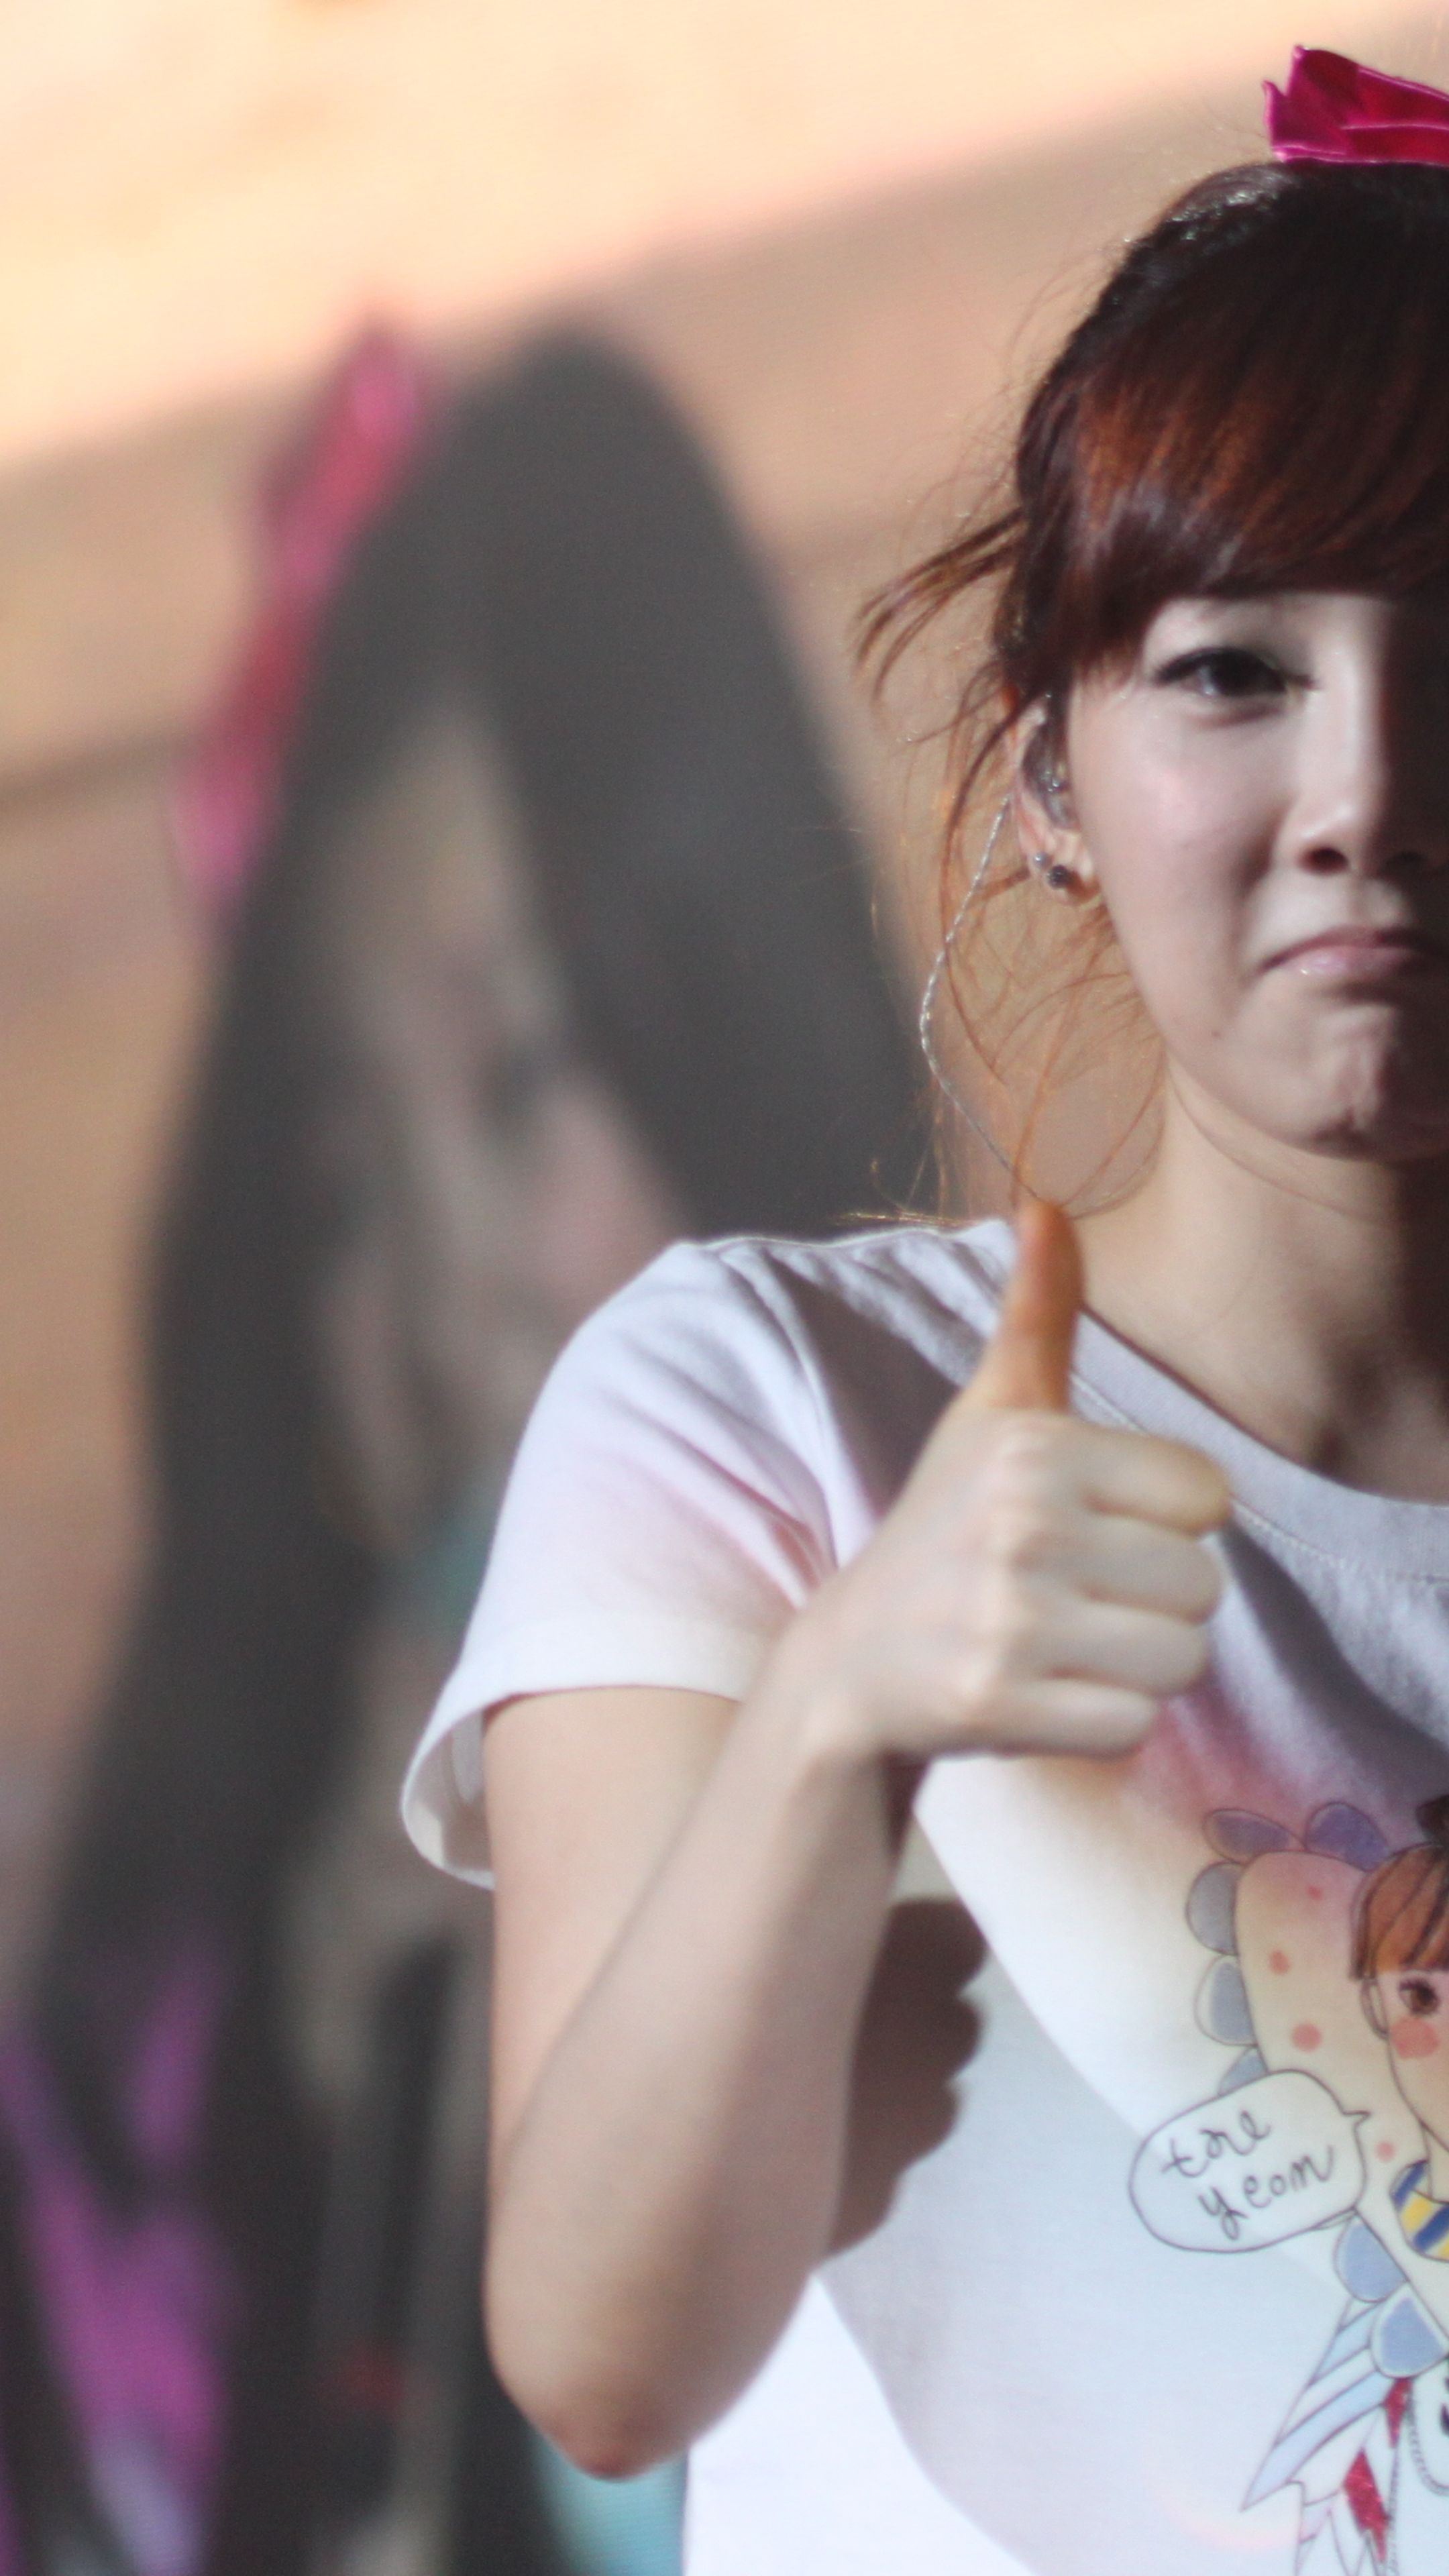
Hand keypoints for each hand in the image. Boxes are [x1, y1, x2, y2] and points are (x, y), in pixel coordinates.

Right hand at [790, 1200, 1231, 1764]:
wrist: (849, 1661)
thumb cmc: (944, 1527)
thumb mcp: (988, 1415)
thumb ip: (1036, 1315)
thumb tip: (1046, 1201)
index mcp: (1035, 1449)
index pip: (1209, 1498)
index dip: (1167, 1520)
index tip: (1097, 1525)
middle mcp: (1022, 1528)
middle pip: (1205, 1586)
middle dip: (1154, 1601)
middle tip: (1077, 1595)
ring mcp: (1009, 1621)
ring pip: (1183, 1661)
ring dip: (1137, 1666)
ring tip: (1067, 1644)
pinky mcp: (1001, 1704)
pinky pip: (1137, 1726)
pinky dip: (1105, 1722)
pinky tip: (1046, 1692)